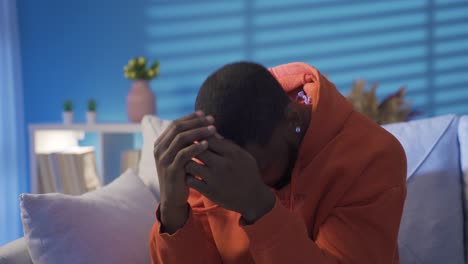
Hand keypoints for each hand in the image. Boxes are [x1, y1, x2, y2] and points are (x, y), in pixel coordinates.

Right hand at [153, 111, 215, 232]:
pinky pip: (184, 154)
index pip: (175, 123)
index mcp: (160, 143)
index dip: (191, 117)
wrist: (173, 197)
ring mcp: (163, 159)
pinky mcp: (171, 170)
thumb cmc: (181, 173)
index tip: (205, 114)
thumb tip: (203, 123)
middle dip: (196, 122)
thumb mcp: (181, 155)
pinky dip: (196, 147)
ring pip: (181, 139)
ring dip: (199, 132)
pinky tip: (207, 144)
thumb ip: (186, 141)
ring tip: (213, 129)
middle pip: (178, 128)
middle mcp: (159, 149)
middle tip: (212, 120)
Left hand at [185, 138, 274, 223]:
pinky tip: (193, 175)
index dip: (200, 136)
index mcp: (232, 153)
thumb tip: (211, 132)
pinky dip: (189, 176)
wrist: (253, 198)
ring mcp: (215, 179)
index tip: (197, 138)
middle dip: (191, 148)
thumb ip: (227, 144)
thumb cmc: (248, 173)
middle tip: (188, 149)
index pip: (208, 138)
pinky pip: (190, 180)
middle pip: (197, 150)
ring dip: (187, 162)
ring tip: (189, 162)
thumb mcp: (243, 155)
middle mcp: (223, 165)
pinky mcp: (209, 192)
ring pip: (190, 165)